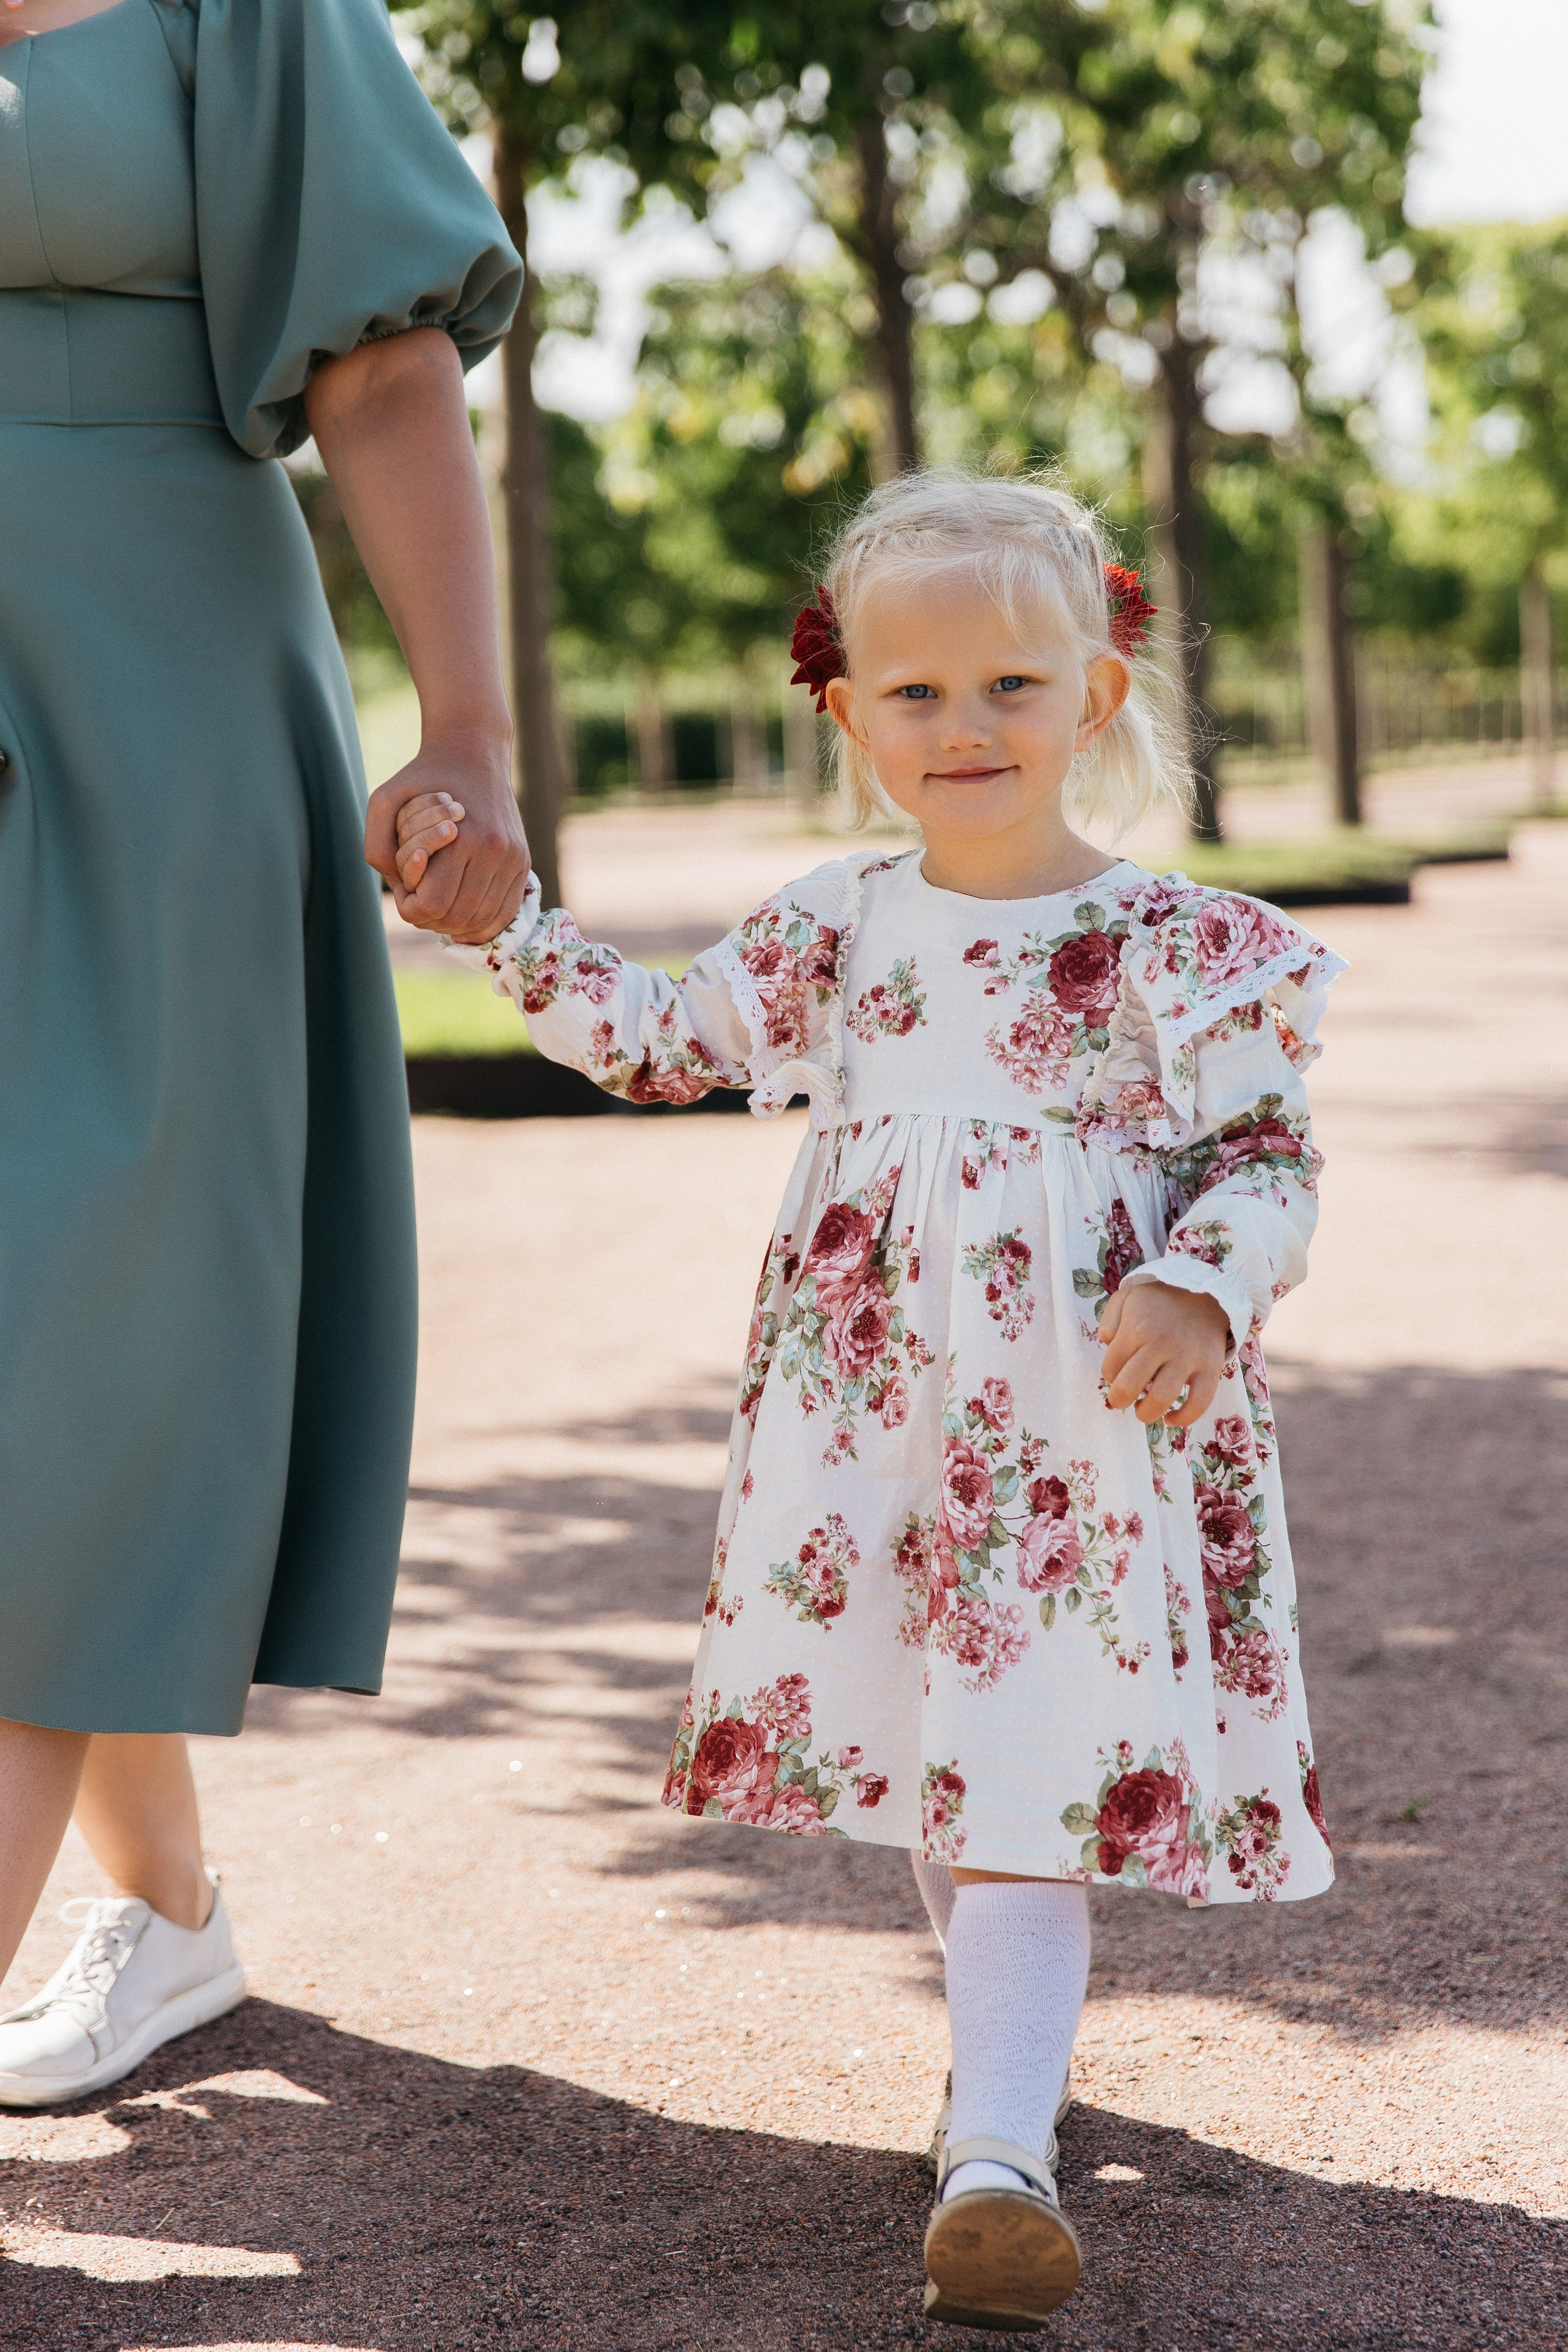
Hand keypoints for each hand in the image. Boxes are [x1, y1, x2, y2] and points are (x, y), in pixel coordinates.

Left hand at [365, 737, 529, 944]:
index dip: (410, 908)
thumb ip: (377, 847)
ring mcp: (513, 858)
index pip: (432, 906)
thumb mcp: (384, 801)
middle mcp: (494, 852)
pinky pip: (507, 912)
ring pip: (483, 920)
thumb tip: (400, 889)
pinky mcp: (523, 861)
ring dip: (456, 924)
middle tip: (419, 901)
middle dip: (431, 919)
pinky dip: (483, 924)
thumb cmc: (423, 778)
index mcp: (461, 839)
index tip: (404, 892)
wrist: (473, 751)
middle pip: (458, 918)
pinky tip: (464, 918)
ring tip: (440, 906)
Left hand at [1098, 1281, 1229, 1426]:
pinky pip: (1199, 1403)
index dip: (1109, 1375)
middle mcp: (1162, 1344)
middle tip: (1121, 1399)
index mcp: (1138, 1328)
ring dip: (1146, 1413)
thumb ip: (1109, 1319)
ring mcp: (1188, 1358)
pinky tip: (1170, 1418)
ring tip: (1142, 1409)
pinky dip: (1183, 1418)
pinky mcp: (1211, 1369)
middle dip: (1119, 1400)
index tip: (1117, 1372)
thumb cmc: (1161, 1299)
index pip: (1111, 1368)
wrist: (1208, 1291)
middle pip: (1129, 1386)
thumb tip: (1108, 1344)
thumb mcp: (1127, 1296)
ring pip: (1161, 1399)